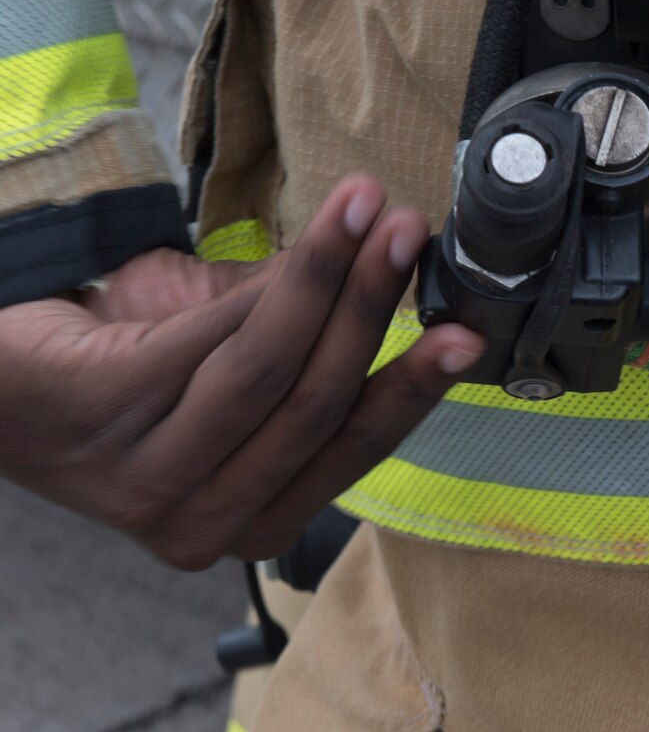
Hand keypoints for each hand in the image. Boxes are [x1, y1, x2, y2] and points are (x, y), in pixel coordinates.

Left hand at [0, 176, 483, 569]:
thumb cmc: (125, 363)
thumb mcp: (238, 367)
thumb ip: (310, 344)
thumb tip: (397, 268)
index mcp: (250, 522)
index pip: (354, 453)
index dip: (416, 388)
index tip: (465, 332)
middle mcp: (199, 523)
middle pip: (318, 407)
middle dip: (376, 308)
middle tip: (412, 232)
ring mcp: (143, 482)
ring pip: (271, 373)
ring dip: (333, 280)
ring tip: (369, 207)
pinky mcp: (99, 415)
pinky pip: (211, 344)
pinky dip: (275, 282)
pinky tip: (311, 236)